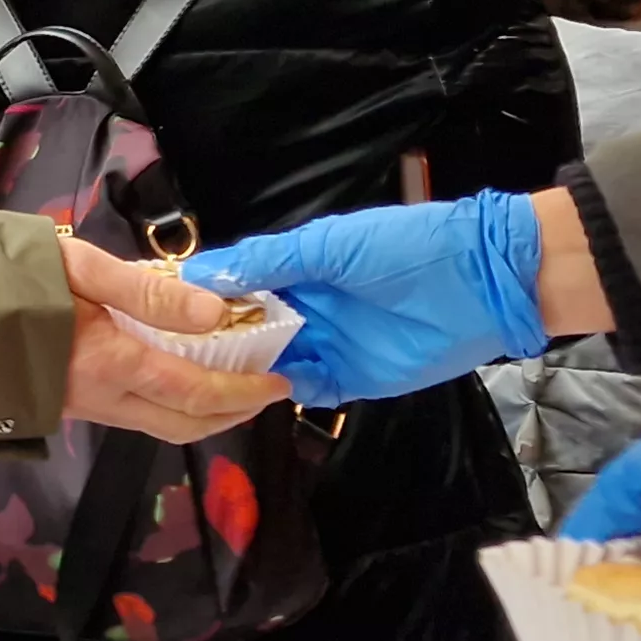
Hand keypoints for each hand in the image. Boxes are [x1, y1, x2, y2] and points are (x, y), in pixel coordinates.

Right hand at [58, 237, 290, 440]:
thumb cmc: (4, 280)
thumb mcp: (77, 267)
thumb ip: (147, 290)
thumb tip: (214, 311)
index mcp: (110, 362)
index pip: (195, 390)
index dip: (243, 391)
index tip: (279, 380)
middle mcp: (101, 398)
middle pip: (182, 424)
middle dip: (231, 414)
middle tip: (264, 393)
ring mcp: (79, 408)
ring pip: (156, 425)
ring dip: (200, 413)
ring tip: (229, 385)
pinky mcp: (62, 405)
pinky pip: (130, 415)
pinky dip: (167, 406)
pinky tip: (174, 379)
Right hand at [179, 192, 546, 408]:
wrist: (485, 283)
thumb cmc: (406, 249)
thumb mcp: (330, 245)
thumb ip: (269, 260)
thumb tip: (201, 274)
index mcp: (296, 268)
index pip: (235, 284)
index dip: (199, 298)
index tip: (154, 311)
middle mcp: (305, 307)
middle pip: (244, 328)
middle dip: (211, 341)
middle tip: (166, 356)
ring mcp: (327, 344)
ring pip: (268, 363)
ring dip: (239, 370)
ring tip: (197, 379)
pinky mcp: (351, 379)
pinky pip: (306, 389)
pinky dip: (278, 393)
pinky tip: (249, 395)